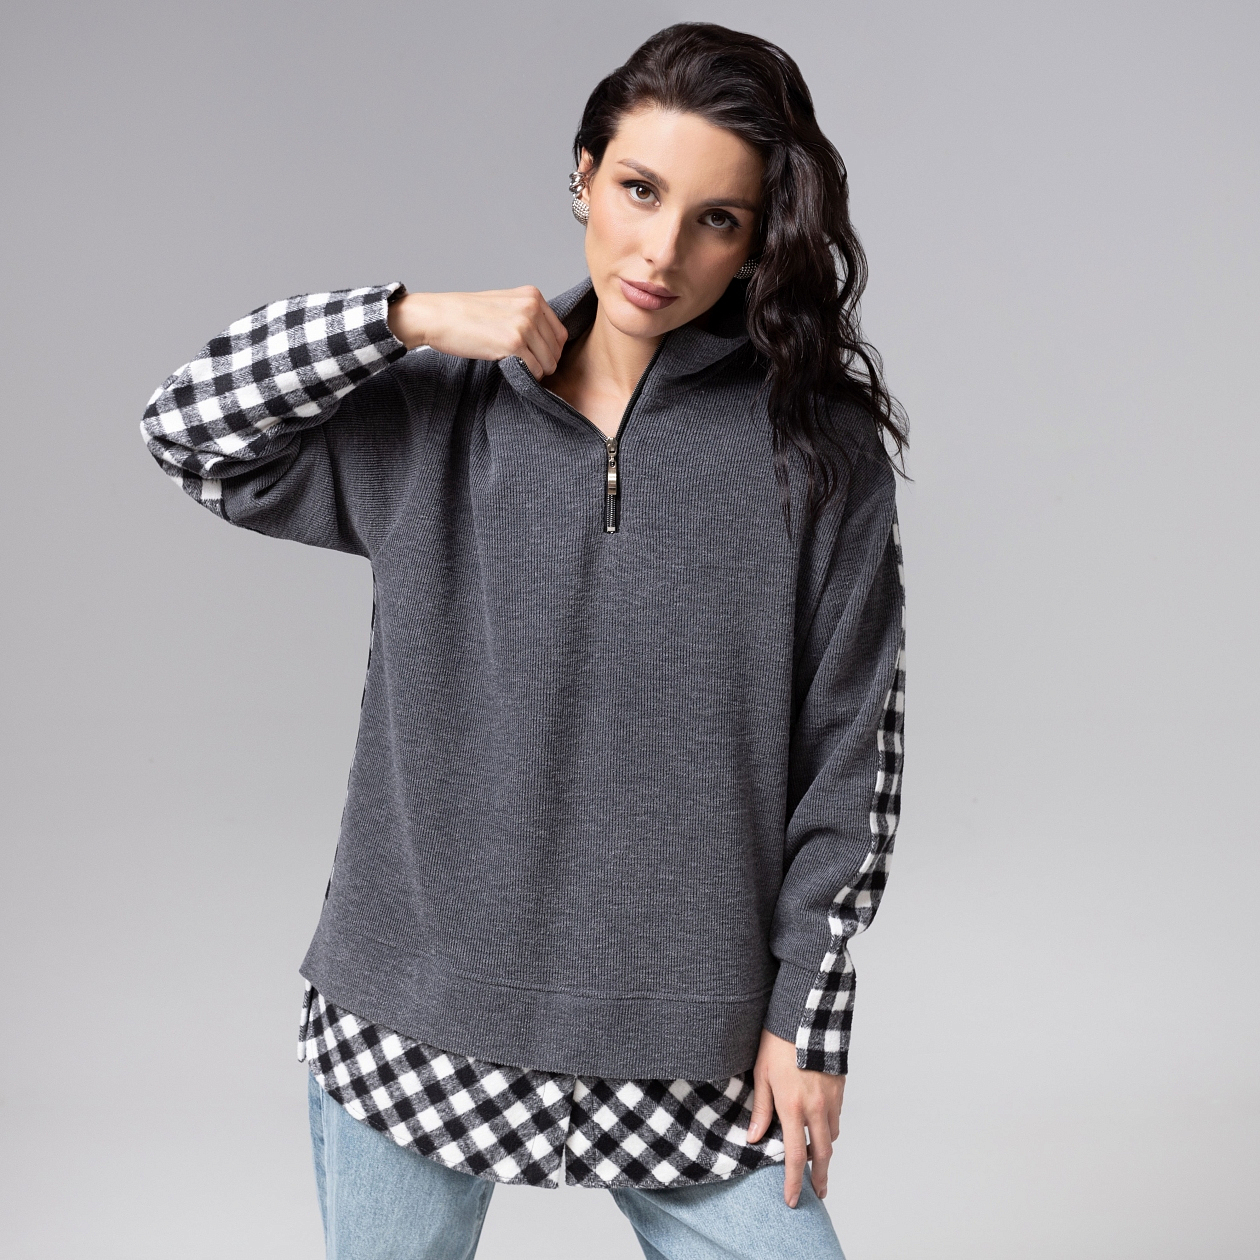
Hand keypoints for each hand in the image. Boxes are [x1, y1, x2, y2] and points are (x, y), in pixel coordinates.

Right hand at [387, 286, 568, 379]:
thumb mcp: (504, 304)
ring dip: (537, 371)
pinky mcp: (513, 343)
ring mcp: (524, 325)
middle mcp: (531, 307)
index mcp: (532, 295)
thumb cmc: (465, 314)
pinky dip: (527, 377)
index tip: (535, 357)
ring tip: (517, 368)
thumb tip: (547, 343)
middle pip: (557, 349)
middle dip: (544, 362)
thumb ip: (527, 316)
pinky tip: (511, 370)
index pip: (560, 333)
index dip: (549, 350)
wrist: (438, 316)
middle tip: (525, 367)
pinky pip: (535, 370)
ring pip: (549, 362)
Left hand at [746, 1028, 844, 1207]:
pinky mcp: (840, 1087)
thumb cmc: (778, 1042)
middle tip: (816, 1192)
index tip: (792, 1199)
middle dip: (819, 1177)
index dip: (793, 1181)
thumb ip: (761, 1109)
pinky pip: (836, 1116)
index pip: (794, 1155)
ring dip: (823, 1150)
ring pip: (831, 1135)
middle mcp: (816, 1107)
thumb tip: (755, 1138)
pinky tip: (820, 1126)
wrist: (806, 1015)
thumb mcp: (761, 1074)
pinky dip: (829, 1127)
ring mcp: (831, 1098)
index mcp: (792, 1107)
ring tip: (814, 1158)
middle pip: (822, 1154)